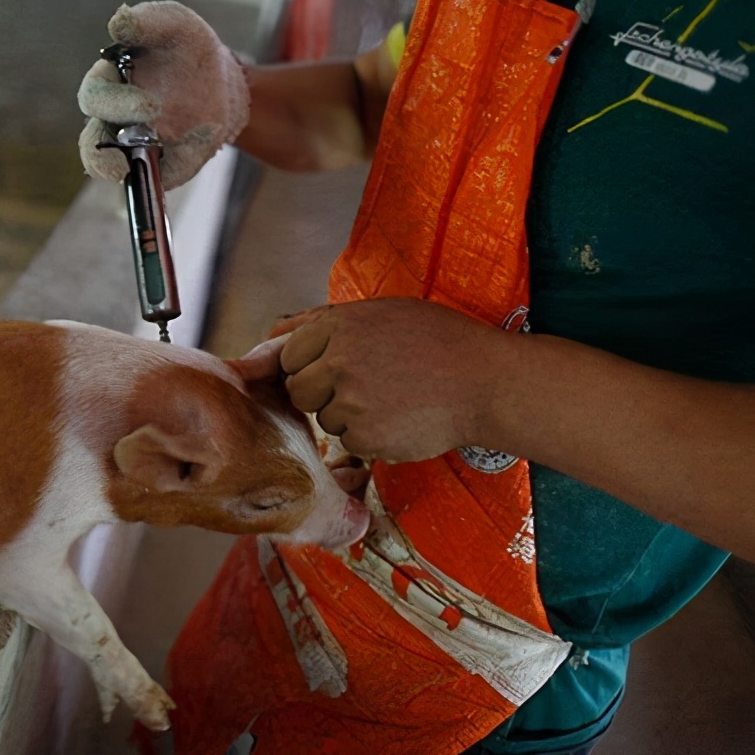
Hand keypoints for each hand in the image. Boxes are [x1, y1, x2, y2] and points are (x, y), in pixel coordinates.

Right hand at [77, 1, 249, 189]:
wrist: (224, 83)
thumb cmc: (188, 50)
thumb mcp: (175, 25)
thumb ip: (148, 21)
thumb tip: (118, 24)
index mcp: (109, 83)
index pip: (93, 98)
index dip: (114, 104)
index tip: (150, 106)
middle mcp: (113, 120)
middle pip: (91, 142)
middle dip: (107, 143)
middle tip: (147, 131)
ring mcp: (133, 147)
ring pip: (107, 167)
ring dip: (110, 170)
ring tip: (124, 170)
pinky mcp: (159, 167)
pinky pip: (154, 181)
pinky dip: (161, 179)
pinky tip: (175, 170)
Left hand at [233, 299, 514, 462]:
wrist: (486, 381)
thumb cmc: (436, 342)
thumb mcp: (381, 313)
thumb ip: (321, 322)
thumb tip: (268, 337)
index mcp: (338, 325)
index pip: (290, 355)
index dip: (312, 365)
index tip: (339, 369)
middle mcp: (338, 361)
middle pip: (298, 391)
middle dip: (322, 394)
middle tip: (364, 388)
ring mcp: (350, 401)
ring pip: (324, 420)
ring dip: (348, 417)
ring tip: (392, 400)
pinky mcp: (366, 436)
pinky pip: (349, 442)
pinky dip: (370, 437)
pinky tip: (401, 419)